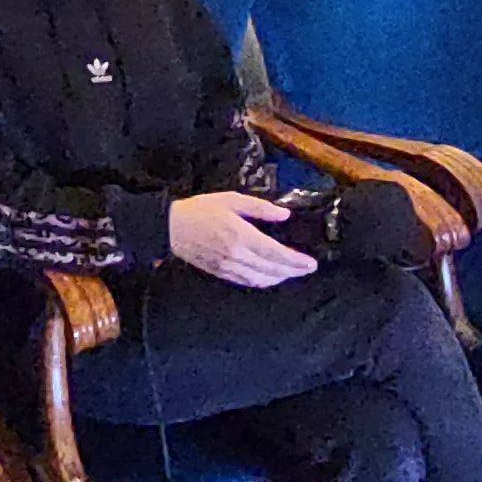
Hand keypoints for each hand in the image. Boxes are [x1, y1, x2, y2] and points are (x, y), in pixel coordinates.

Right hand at [171, 191, 317, 287]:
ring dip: (280, 278)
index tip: (310, 263)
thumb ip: (260, 208)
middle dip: (293, 271)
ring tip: (293, 273)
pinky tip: (270, 277)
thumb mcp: (231, 200)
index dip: (295, 261)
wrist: (171, 228)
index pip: (276, 253)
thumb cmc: (201, 210)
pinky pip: (247, 282)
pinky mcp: (221, 273)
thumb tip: (284, 215)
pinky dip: (263, 282)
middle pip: (272, 270)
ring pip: (261, 279)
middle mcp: (237, 255)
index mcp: (241, 235)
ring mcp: (228, 267)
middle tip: (308, 269)